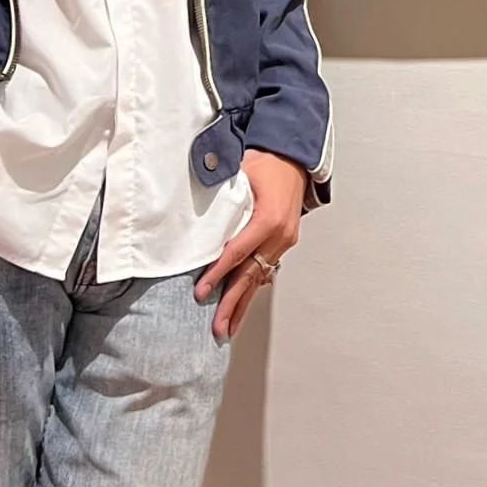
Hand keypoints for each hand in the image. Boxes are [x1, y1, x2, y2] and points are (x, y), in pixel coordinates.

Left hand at [194, 150, 306, 340]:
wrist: (294, 158)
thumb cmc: (268, 163)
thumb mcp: (242, 172)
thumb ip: (221, 192)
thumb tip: (192, 206)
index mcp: (269, 218)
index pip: (238, 252)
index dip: (218, 273)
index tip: (202, 292)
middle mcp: (279, 234)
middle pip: (250, 275)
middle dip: (232, 304)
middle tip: (218, 328)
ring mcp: (284, 241)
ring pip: (259, 278)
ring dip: (243, 304)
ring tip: (228, 328)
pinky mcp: (285, 242)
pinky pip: (266, 269)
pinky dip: (253, 289)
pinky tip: (243, 305)